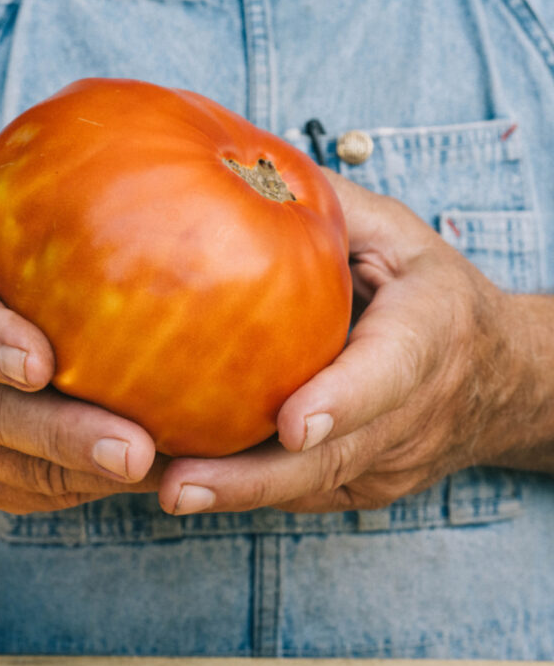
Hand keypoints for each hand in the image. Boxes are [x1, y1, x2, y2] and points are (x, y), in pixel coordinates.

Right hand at [0, 235, 159, 512]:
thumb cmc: (1, 278)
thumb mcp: (5, 236)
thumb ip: (55, 219)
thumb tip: (183, 165)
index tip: (39, 363)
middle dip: (63, 434)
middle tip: (134, 448)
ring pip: (19, 470)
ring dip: (92, 476)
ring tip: (167, 476)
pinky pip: (37, 496)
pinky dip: (93, 491)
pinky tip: (159, 480)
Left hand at [158, 172, 540, 515]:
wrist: (504, 377)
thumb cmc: (437, 292)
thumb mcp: (398, 234)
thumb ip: (335, 209)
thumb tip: (247, 170)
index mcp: (429, 334)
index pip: (389, 373)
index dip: (342, 400)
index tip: (291, 423)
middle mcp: (415, 412)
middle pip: (335, 457)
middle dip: (254, 479)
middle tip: (179, 485)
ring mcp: (392, 461)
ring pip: (311, 487)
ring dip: (234, 496)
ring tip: (161, 490)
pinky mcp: (367, 487)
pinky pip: (302, 493)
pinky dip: (244, 492)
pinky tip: (181, 480)